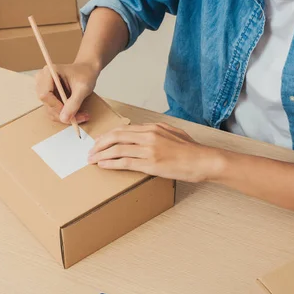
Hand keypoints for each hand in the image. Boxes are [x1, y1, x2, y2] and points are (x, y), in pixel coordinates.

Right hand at [35, 62, 99, 123]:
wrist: (87, 71)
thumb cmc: (85, 74)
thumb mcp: (83, 88)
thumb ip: (74, 103)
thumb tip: (64, 118)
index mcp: (48, 73)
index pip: (45, 95)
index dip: (57, 107)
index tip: (71, 115)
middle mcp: (42, 81)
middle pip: (47, 104)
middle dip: (64, 114)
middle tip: (81, 117)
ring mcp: (43, 89)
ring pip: (50, 110)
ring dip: (66, 117)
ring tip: (82, 115)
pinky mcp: (48, 97)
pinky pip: (53, 111)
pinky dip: (65, 115)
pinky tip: (77, 113)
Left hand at [88, 123, 224, 182]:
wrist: (203, 160)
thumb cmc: (191, 150)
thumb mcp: (173, 133)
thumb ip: (157, 131)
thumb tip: (143, 134)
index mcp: (153, 128)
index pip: (123, 129)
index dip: (107, 136)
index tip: (99, 142)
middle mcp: (148, 136)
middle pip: (116, 137)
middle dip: (99, 144)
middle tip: (90, 151)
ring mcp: (149, 149)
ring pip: (117, 149)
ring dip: (101, 155)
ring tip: (92, 160)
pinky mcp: (150, 164)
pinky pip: (124, 162)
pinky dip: (110, 163)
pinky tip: (102, 166)